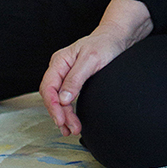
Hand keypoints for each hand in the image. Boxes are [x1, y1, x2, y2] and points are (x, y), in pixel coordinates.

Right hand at [39, 0, 150, 136]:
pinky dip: (68, 110)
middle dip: (60, 114)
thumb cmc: (105, 44)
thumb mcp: (91, 60)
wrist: (118, 37)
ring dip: (63, 115)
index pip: (48, 87)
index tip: (61, 120)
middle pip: (52, 96)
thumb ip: (76, 78)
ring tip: (71, 130)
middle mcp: (60, 68)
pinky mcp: (75, 80)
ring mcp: (66, 74)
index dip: (53, 106)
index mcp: (60, 61)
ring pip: (58, 99)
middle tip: (70, 128)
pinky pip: (67, 98)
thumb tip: (63, 99)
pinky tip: (71, 120)